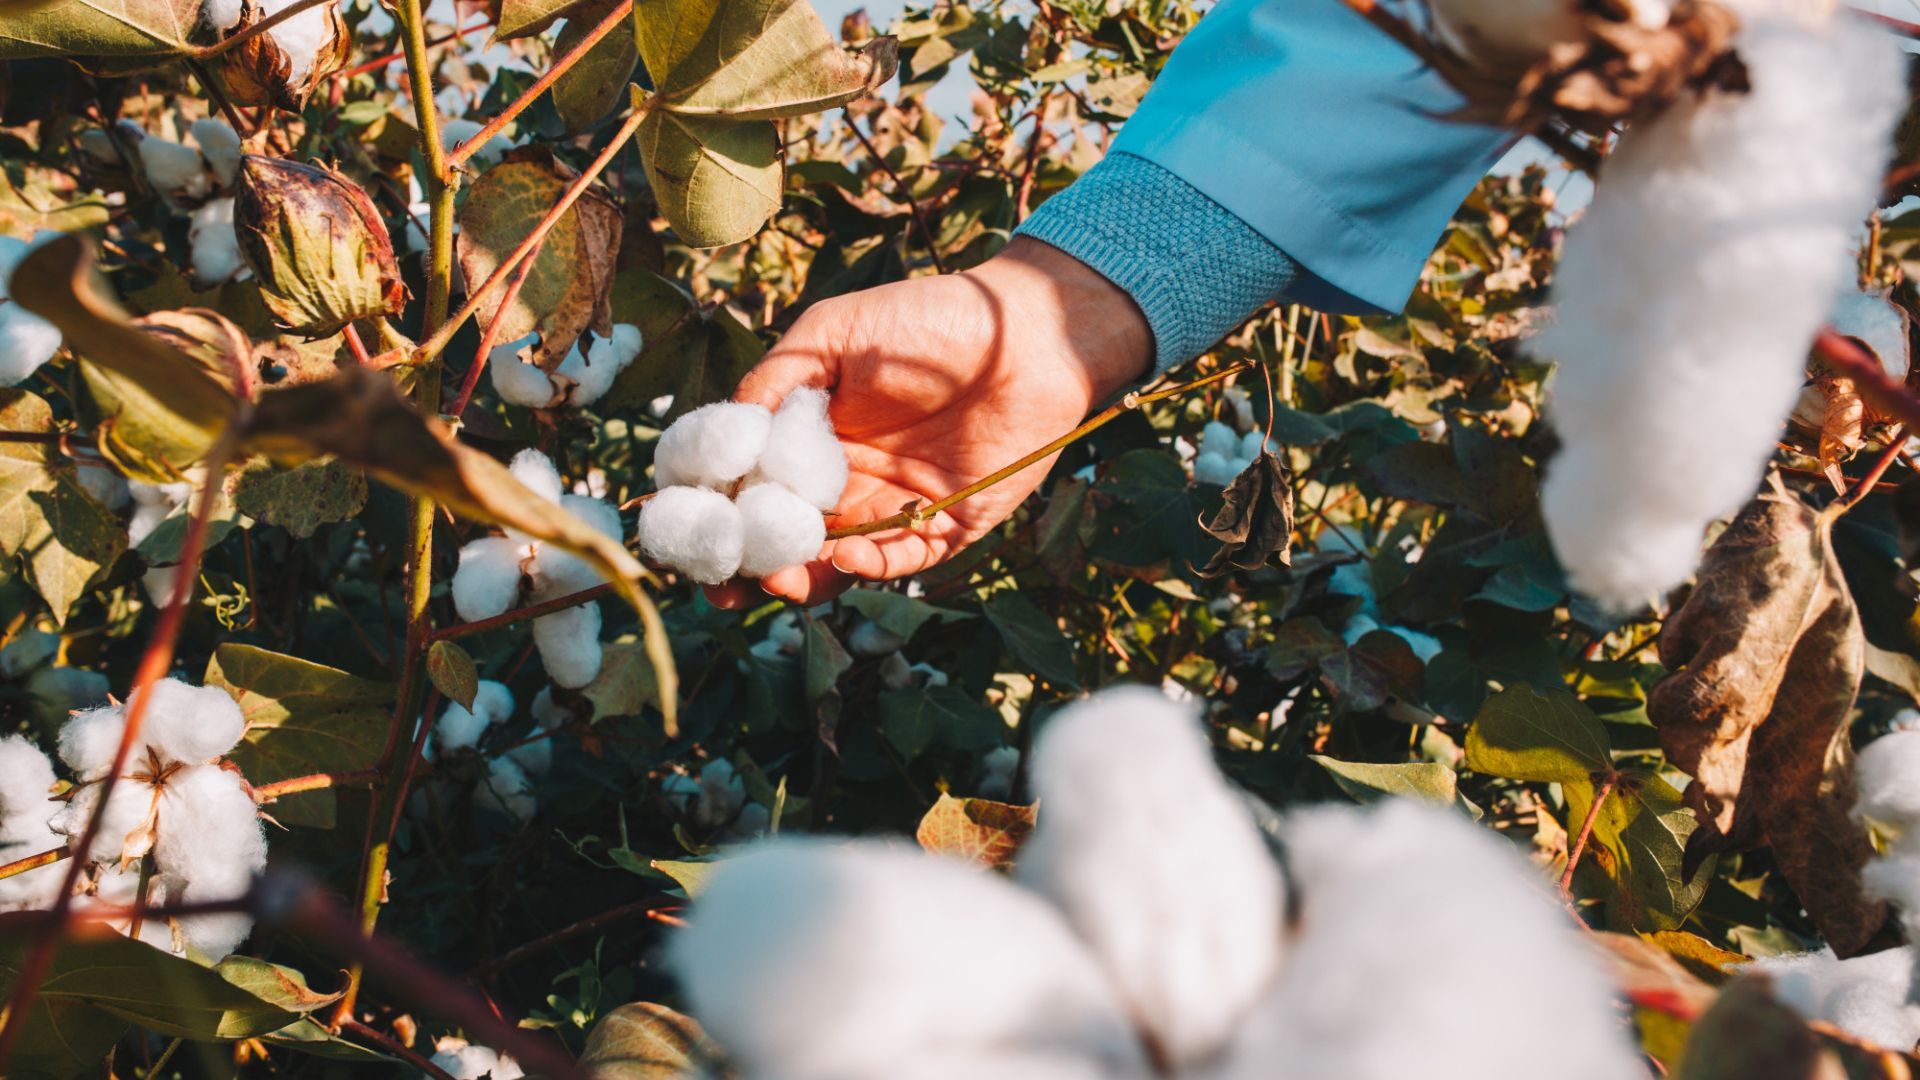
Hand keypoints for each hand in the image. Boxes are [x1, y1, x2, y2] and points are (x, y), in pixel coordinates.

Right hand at [706, 237, 1152, 608]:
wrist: (1025, 335)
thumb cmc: (928, 321)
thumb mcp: (834, 335)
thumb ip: (777, 379)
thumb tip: (726, 432)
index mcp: (813, 438)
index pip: (753, 487)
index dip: (718, 513)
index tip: (687, 529)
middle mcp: (847, 481)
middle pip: (785, 537)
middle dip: (750, 565)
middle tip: (722, 582)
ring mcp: (895, 509)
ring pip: (835, 562)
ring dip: (803, 578)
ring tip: (778, 579)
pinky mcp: (947, 528)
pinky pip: (900, 562)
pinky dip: (869, 567)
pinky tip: (844, 556)